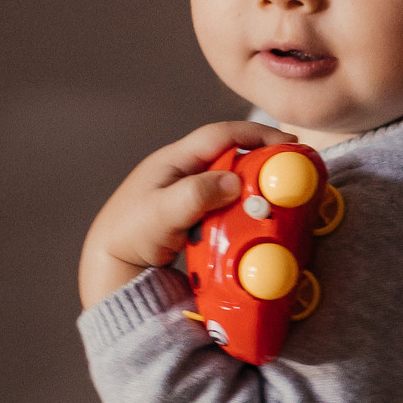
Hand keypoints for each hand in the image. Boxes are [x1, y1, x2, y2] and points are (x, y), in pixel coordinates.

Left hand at [79, 120, 283, 310]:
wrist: (111, 268)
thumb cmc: (127, 236)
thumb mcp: (161, 214)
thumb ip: (196, 195)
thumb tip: (235, 181)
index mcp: (174, 160)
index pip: (222, 134)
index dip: (257, 134)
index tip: (289, 144)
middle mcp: (184, 171)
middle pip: (232, 156)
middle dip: (263, 161)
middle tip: (291, 172)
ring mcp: (190, 193)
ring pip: (232, 181)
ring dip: (255, 188)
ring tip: (278, 198)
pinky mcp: (196, 214)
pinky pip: (227, 204)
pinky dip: (244, 208)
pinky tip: (256, 220)